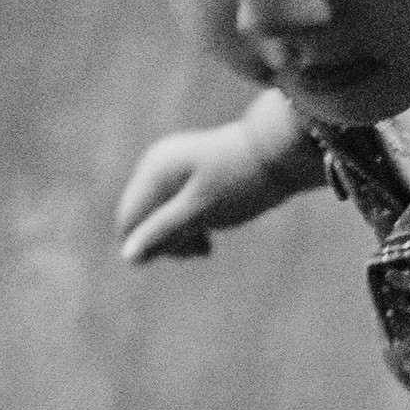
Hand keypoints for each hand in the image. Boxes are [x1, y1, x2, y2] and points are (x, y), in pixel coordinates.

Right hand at [116, 97, 316, 261]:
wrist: (282, 153)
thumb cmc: (241, 183)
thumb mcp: (199, 212)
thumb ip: (162, 232)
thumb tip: (127, 256)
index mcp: (155, 171)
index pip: (128, 220)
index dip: (148, 245)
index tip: (188, 252)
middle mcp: (157, 164)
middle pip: (142, 218)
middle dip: (166, 240)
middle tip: (203, 248)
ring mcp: (173, 167)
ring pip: (159, 214)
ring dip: (178, 235)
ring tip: (207, 245)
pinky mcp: (190, 172)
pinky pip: (175, 205)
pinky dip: (188, 222)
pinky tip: (209, 234)